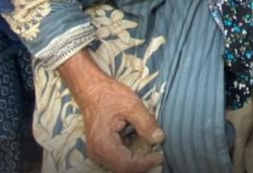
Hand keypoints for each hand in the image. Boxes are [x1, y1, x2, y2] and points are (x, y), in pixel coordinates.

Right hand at [64, 58, 163, 172]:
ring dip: (137, 160)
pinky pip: (118, 158)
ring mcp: (98, 152)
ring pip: (121, 165)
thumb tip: (159, 138)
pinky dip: (131, 154)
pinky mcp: (101, 148)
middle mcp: (97, 153)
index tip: (160, 155)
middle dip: (142, 164)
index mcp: (103, 144)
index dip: (145, 163)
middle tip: (158, 155)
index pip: (127, 164)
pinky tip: (142, 144)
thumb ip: (146, 123)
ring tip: (152, 149)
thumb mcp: (132, 105)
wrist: (92, 89)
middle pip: (123, 168)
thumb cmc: (109, 95)